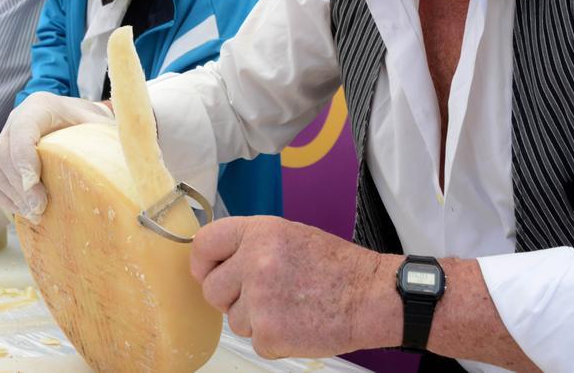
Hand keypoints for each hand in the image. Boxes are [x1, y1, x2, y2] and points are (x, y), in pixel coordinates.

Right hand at [0, 92, 113, 221]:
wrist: (77, 119)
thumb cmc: (91, 123)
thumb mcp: (100, 124)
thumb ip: (108, 136)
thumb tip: (132, 161)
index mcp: (40, 106)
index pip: (23, 129)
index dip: (24, 157)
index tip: (34, 184)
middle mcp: (17, 119)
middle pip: (6, 153)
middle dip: (20, 185)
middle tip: (39, 209)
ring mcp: (6, 138)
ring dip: (14, 195)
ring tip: (35, 215)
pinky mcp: (2, 157)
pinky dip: (7, 199)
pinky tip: (24, 212)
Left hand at [190, 216, 391, 358]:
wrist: (371, 296)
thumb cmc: (337, 268)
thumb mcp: (290, 236)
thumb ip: (252, 245)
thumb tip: (216, 263)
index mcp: (260, 232)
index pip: (205, 243)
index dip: (202, 262)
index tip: (206, 272)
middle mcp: (255, 262)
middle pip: (211, 289)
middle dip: (231, 297)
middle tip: (263, 296)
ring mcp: (260, 300)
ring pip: (233, 319)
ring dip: (256, 319)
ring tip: (290, 307)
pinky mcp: (269, 333)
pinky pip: (254, 341)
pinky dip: (274, 339)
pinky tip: (298, 323)